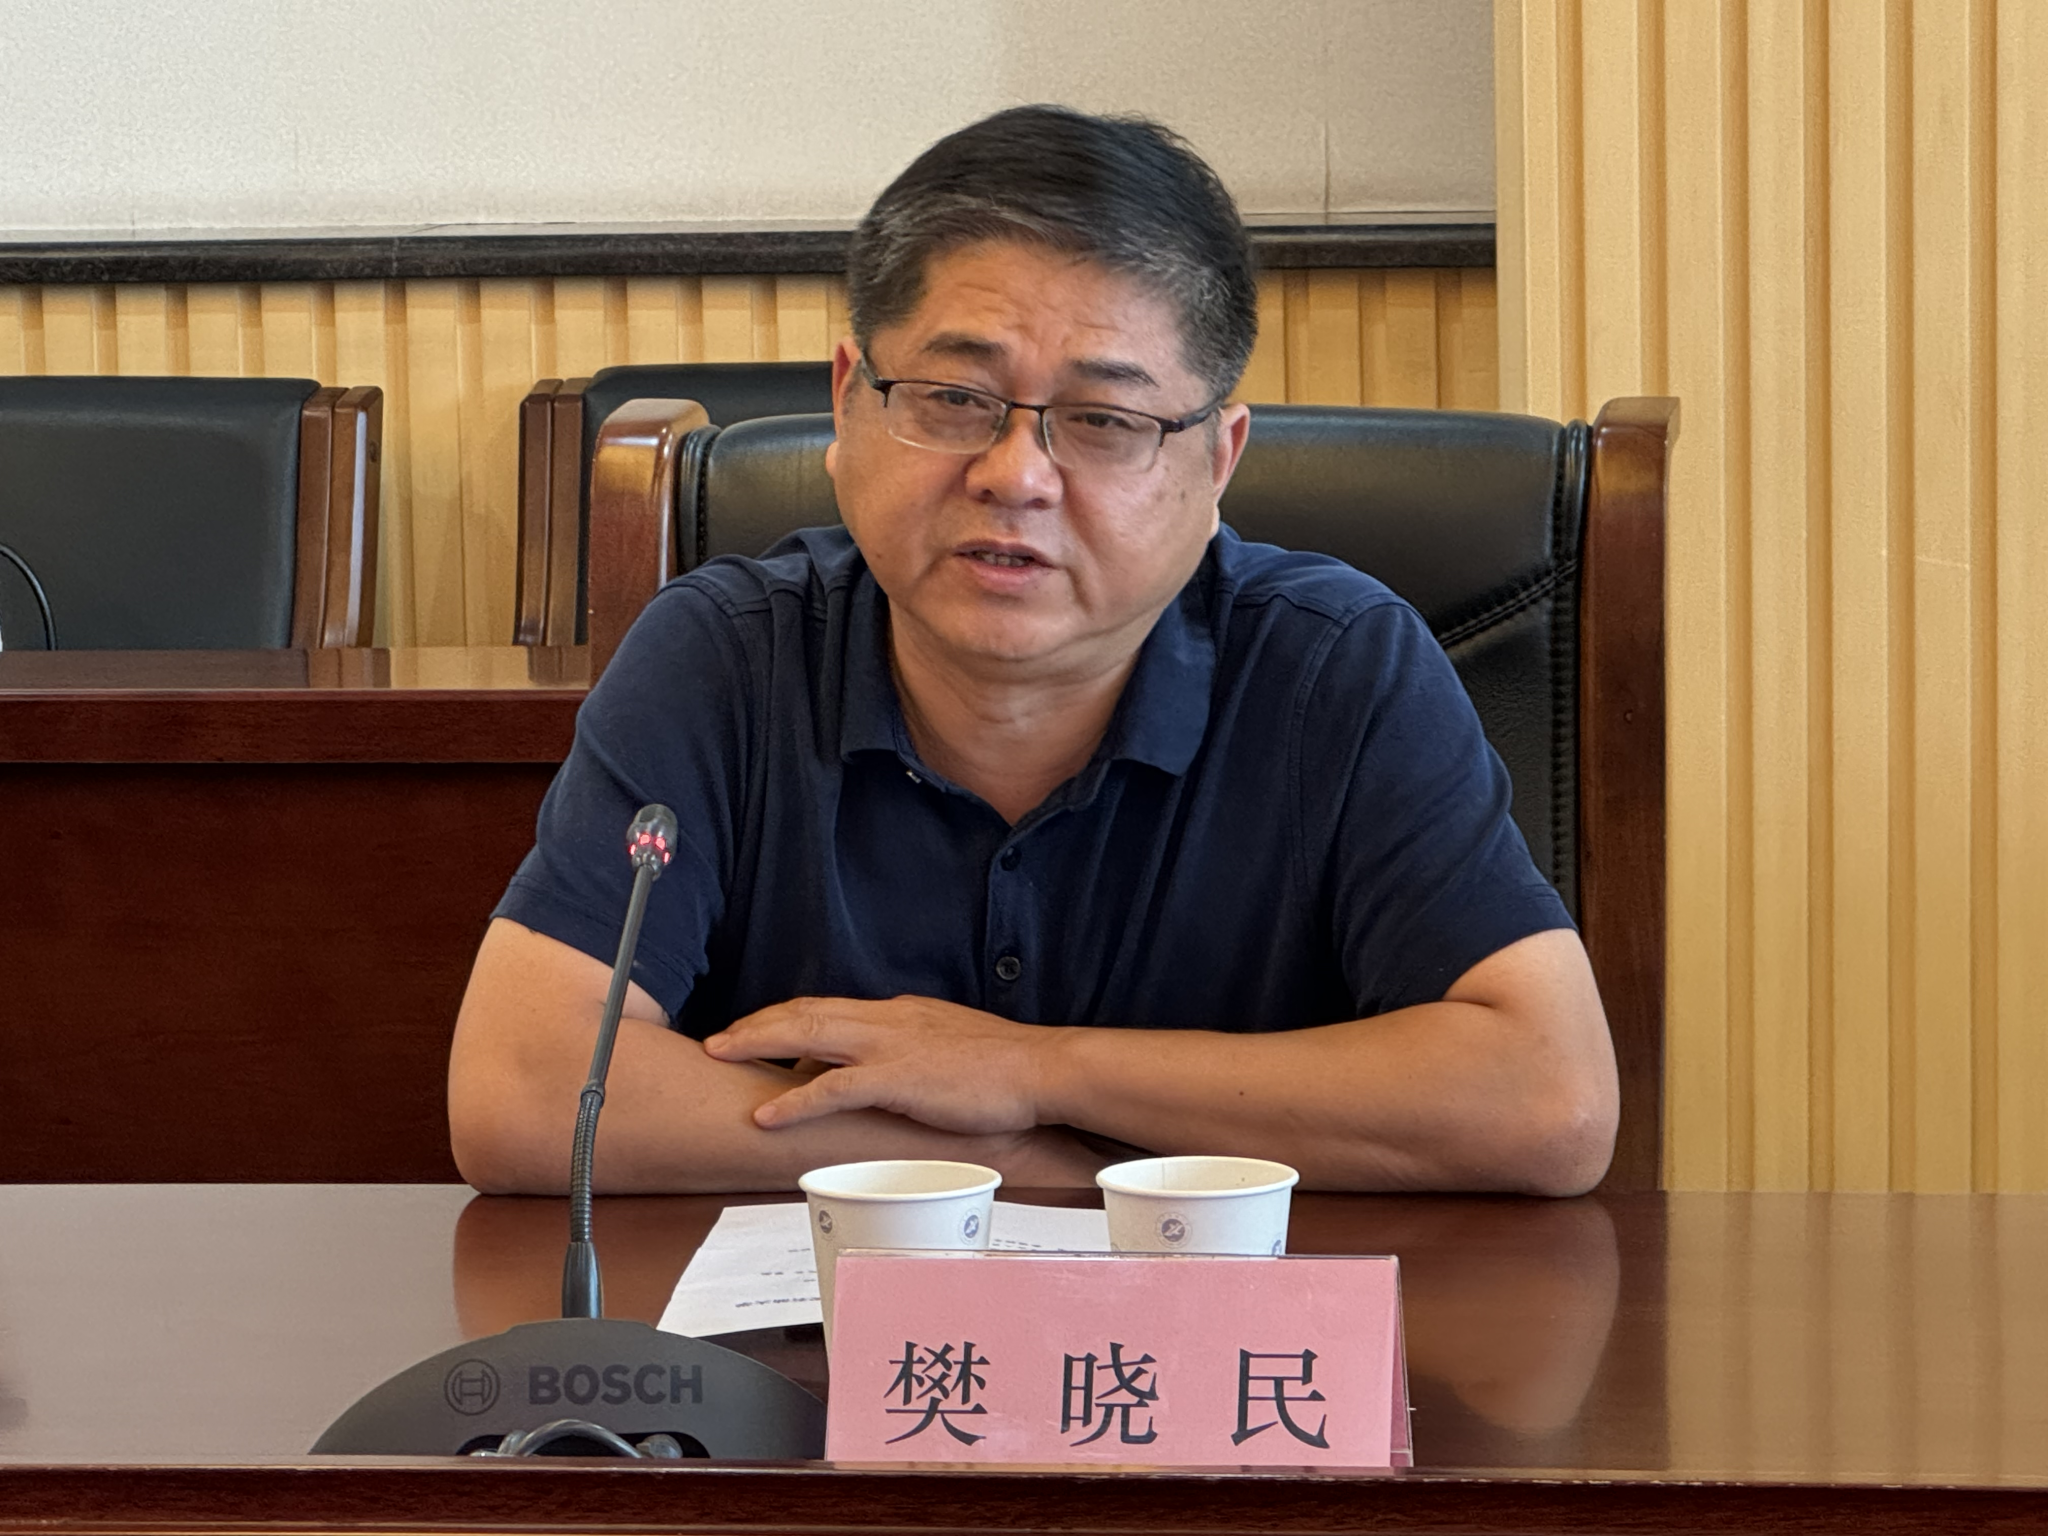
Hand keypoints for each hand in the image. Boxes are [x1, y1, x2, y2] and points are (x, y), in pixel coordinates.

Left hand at [702, 995, 1059, 1134]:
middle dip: (756, 1023)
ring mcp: (891, 1046)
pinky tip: (767, 1113)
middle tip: (718, 1041)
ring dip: (758, 1043)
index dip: (787, 1018)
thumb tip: (883, 1073)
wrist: (1041, 1070)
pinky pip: (833, 1087)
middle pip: (806, 1011)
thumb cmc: (1004, 1068)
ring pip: (808, 1033)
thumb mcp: (949, 1047)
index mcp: (899, 1013)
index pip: (830, 1008)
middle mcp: (887, 1020)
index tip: (757, 1032)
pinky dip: (794, 1100)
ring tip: (721, 1057)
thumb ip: (912, 1053)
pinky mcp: (899, 1079)